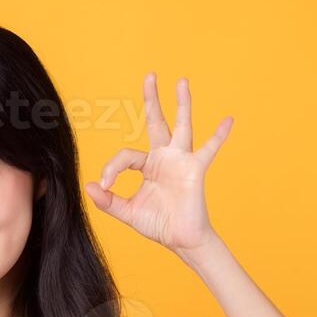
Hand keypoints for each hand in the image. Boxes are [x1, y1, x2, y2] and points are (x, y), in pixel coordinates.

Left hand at [85, 73, 230, 252]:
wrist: (181, 240)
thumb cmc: (158, 225)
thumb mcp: (127, 212)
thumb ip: (108, 201)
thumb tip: (88, 186)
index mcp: (147, 166)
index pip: (125, 156)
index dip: (111, 168)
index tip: (105, 186)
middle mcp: (164, 158)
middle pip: (157, 122)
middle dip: (152, 100)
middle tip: (149, 76)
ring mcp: (181, 161)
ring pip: (181, 126)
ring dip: (181, 104)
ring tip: (181, 81)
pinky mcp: (195, 169)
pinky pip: (209, 149)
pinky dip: (219, 135)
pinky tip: (228, 119)